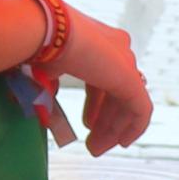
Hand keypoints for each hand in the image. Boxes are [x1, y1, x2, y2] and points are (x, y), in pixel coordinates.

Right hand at [54, 14, 153, 156]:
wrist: (47, 30)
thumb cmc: (37, 42)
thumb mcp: (45, 66)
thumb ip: (50, 84)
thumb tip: (45, 105)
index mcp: (97, 41)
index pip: (103, 79)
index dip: (96, 105)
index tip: (87, 124)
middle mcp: (116, 49)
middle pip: (116, 93)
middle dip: (105, 120)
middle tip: (92, 144)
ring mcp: (125, 63)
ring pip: (127, 103)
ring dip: (113, 128)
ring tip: (97, 149)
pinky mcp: (131, 80)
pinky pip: (141, 109)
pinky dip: (134, 127)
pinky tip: (122, 143)